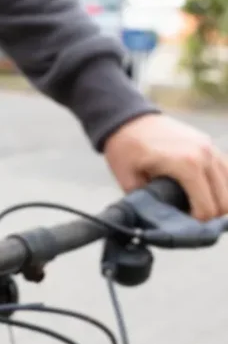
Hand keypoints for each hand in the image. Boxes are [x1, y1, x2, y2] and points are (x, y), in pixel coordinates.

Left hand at [103, 113, 227, 220]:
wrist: (127, 117)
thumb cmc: (125, 147)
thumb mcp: (127, 178)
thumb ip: (145, 202)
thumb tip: (158, 220)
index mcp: (187, 164)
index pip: (207, 208)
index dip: (197, 224)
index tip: (183, 226)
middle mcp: (205, 155)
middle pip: (225, 202)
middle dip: (211, 217)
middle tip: (192, 221)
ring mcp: (211, 148)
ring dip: (219, 202)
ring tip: (200, 209)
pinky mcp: (210, 144)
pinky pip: (227, 172)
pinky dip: (221, 187)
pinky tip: (207, 194)